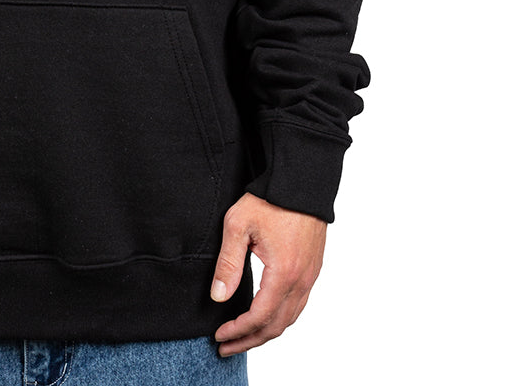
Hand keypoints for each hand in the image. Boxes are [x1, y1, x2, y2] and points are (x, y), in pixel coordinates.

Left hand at [209, 192, 325, 355]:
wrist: (300, 182)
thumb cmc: (268, 200)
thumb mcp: (238, 225)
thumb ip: (228, 263)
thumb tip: (218, 297)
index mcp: (283, 274)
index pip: (259, 317)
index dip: (238, 331)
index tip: (219, 336)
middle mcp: (301, 281)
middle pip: (276, 326)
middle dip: (250, 341)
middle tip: (226, 348)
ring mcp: (310, 276)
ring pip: (290, 318)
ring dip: (266, 333)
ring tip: (243, 338)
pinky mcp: (312, 269)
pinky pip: (298, 305)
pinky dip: (280, 319)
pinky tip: (266, 318)